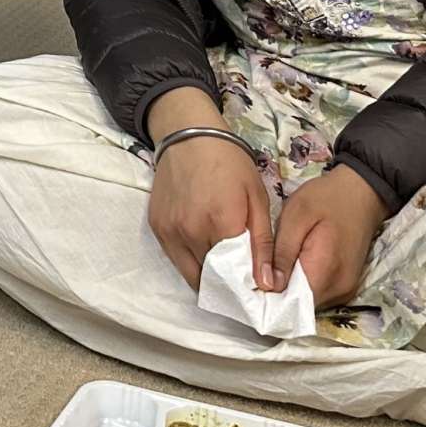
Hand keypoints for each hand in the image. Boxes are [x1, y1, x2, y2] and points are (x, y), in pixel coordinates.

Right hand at [148, 133, 276, 292]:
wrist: (189, 136)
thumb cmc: (230, 163)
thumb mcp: (257, 198)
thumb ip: (262, 244)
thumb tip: (268, 285)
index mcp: (222, 224)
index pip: (236, 276)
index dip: (248, 287)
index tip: (258, 290)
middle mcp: (191, 233)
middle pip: (212, 280)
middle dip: (229, 287)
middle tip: (242, 282)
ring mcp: (170, 232)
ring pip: (191, 275)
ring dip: (209, 278)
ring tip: (224, 270)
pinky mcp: (157, 229)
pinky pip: (176, 260)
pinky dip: (191, 263)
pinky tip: (205, 251)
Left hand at [271, 166, 387, 307]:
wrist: (363, 193)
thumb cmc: (327, 198)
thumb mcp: (296, 216)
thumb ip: (281, 253)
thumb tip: (268, 287)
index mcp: (325, 271)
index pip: (292, 304)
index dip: (269, 299)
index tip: (251, 286)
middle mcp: (339, 289)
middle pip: (300, 306)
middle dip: (278, 294)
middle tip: (260, 273)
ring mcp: (345, 290)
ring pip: (308, 302)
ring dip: (291, 290)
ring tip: (277, 267)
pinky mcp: (346, 286)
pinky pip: (318, 294)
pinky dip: (303, 286)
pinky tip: (294, 266)